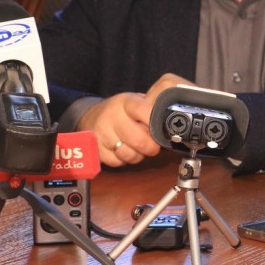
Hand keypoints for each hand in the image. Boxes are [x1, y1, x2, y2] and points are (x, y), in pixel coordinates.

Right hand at [78, 73, 192, 166]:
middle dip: (151, 146)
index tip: (163, 128)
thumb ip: (152, 110)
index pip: (143, 110)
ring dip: (138, 155)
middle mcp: (111, 116)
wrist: (91, 116)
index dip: (155, 121)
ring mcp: (101, 133)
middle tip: (154, 145)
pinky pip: (117, 162)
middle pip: (138, 139)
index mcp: (125, 102)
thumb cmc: (121, 111)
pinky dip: (124, 160)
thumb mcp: (136, 102)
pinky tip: (125, 151)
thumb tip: (174, 122)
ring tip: (139, 148)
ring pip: (128, 154)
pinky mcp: (95, 148)